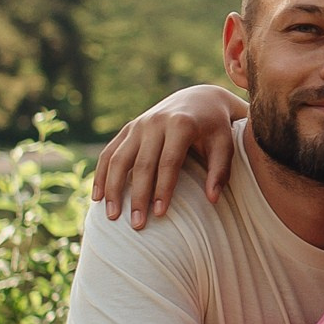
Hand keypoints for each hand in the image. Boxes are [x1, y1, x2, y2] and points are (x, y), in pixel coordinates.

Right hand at [91, 86, 242, 226]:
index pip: (169, 162)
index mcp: (181, 124)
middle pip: (142, 164)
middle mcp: (156, 122)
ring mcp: (138, 124)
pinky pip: (109, 152)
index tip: (160, 214)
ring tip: (112, 216)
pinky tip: (98, 197)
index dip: (163, 189)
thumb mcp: (226, 144)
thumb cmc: (215, 128)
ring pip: (118, 158)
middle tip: (136, 224)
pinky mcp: (128, 128)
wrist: (199, 98)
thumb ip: (220, 171)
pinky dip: (101, 174)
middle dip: (138, 196)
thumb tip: (212, 199)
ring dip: (113, 188)